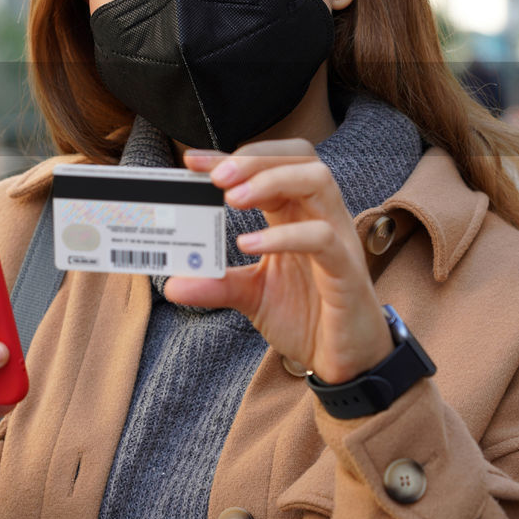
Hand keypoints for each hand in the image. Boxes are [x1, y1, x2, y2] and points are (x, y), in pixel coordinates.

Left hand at [167, 140, 392, 384]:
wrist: (346, 361)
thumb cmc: (307, 317)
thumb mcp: (251, 295)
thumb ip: (216, 285)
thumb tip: (172, 285)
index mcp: (296, 214)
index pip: (269, 166)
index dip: (232, 157)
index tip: (192, 162)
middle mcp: (319, 216)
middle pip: (298, 158)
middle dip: (254, 159)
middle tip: (216, 176)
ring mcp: (338, 239)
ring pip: (318, 181)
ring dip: (272, 180)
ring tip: (232, 199)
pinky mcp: (347, 270)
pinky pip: (323, 238)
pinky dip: (284, 235)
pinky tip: (249, 245)